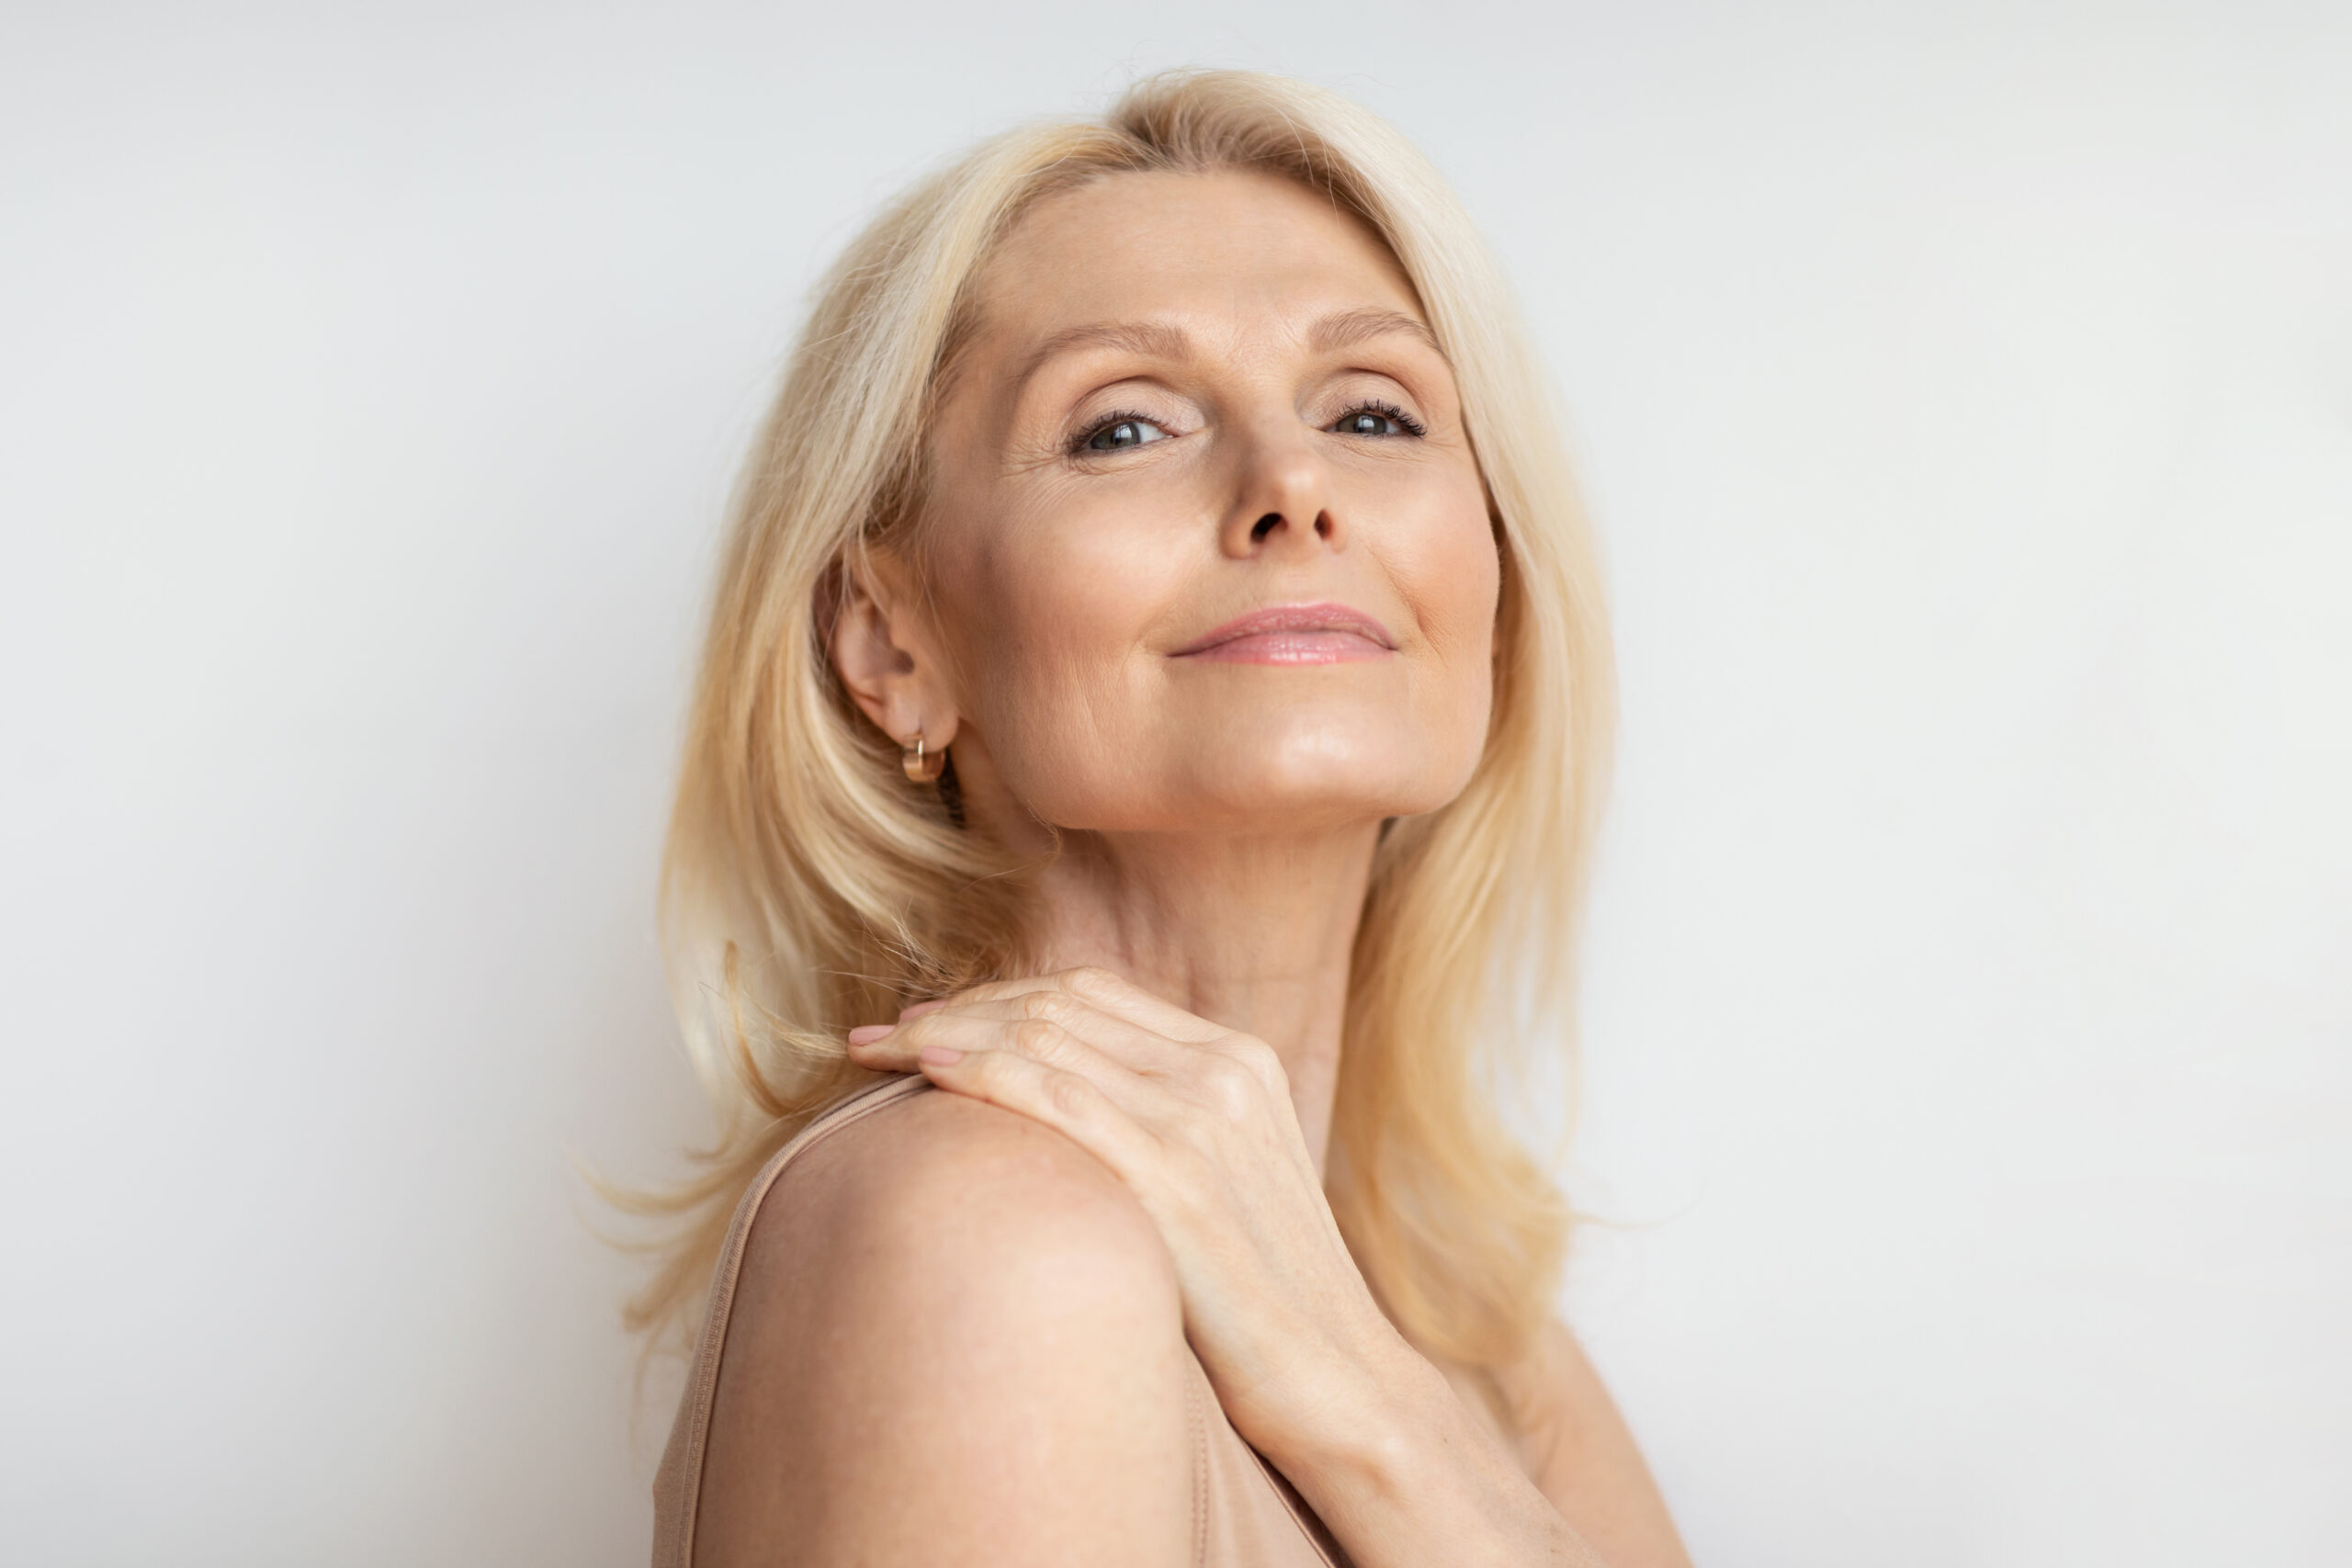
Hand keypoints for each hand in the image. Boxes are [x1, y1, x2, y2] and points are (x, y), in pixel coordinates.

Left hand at [843, 966, 1408, 1457]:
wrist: (1339, 1381)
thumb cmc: (1261, 1300)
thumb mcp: (1220, 1179)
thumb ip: (1157, 1124)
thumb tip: (1054, 1108)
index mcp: (1235, 1058)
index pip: (1089, 993)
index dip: (995, 997)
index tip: (925, 1022)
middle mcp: (1221, 1071)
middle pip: (1057, 1003)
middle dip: (953, 1007)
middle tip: (873, 1036)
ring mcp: (1202, 1120)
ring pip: (1044, 1035)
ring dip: (943, 1031)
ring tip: (871, 1052)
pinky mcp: (1177, 1179)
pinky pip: (1056, 1096)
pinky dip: (981, 1070)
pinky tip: (926, 1069)